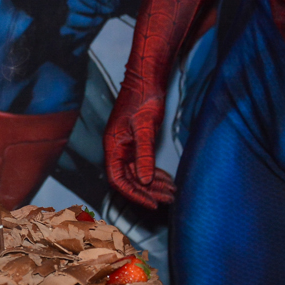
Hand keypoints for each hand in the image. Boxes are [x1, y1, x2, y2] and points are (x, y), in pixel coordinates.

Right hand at [103, 79, 174, 208]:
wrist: (146, 81)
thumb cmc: (143, 99)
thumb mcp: (145, 127)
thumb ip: (144, 154)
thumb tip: (146, 180)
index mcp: (112, 146)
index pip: (118, 180)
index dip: (134, 194)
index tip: (152, 203)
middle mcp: (116, 150)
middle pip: (128, 180)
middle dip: (148, 192)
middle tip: (168, 199)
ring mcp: (126, 147)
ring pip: (136, 174)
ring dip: (153, 185)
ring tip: (172, 192)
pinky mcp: (135, 144)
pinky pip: (142, 166)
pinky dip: (154, 175)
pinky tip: (166, 179)